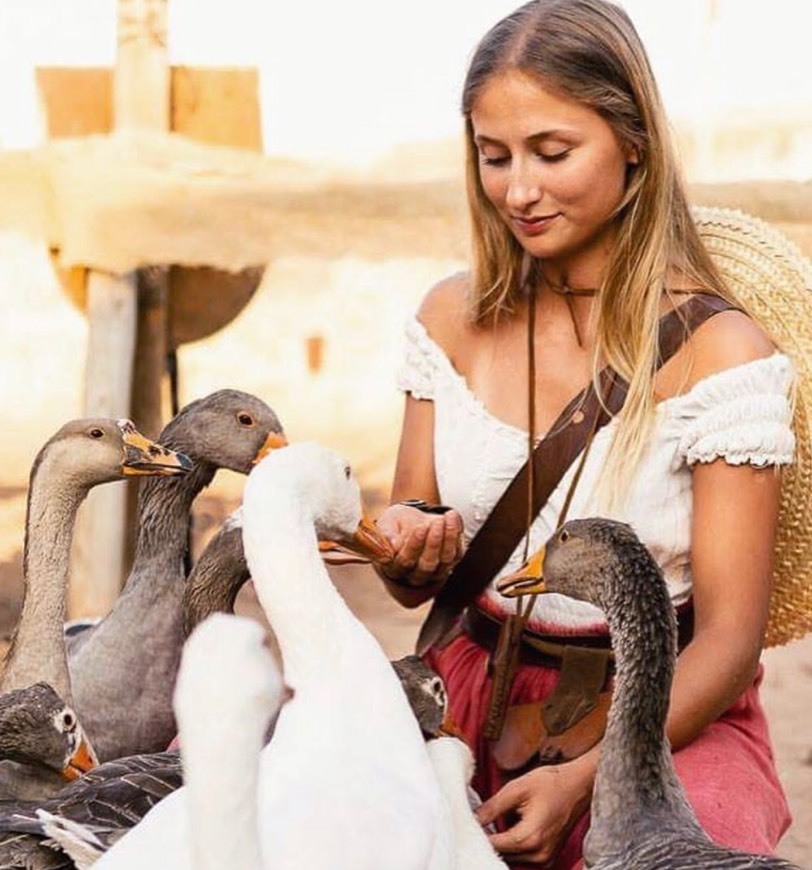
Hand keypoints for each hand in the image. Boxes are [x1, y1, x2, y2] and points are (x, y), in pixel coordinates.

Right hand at [375, 503, 462, 586]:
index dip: (414, 546)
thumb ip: (386, 534)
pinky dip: (456, 534)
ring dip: (448, 538)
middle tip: (436, 523)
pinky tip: (452, 517)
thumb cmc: (395, 524)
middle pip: (427, 565)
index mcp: (395, 568)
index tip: (419, 528)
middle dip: (433, 543)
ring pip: (445, 560)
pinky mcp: (451, 562)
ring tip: (446, 518)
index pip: (405, 562)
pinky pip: (457, 552)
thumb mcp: (387, 523)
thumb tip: (393, 546)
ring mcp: (435, 571)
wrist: (411, 521)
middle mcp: (415, 575)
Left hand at [474, 756, 594, 864]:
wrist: (578, 785)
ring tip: (490, 824)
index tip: (464, 825)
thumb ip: (492, 807)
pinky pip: (522, 858)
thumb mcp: (516, 789)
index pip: (494, 846)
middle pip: (502, 855)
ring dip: (500, 844)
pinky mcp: (547, 857)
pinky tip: (506, 828)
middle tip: (475, 823)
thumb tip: (471, 818)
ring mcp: (545, 859)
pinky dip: (512, 846)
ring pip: (511, 858)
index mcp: (530, 838)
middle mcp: (539, 855)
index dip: (478, 836)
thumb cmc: (551, 783)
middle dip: (487, 840)